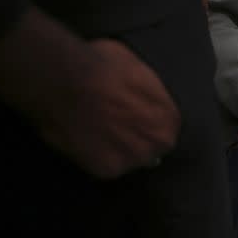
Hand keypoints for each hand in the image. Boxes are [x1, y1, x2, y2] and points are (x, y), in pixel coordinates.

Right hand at [41, 39, 181, 178]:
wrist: (68, 81)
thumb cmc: (102, 67)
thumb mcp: (138, 68)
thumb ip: (147, 89)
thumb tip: (140, 92)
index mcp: (169, 117)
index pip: (166, 127)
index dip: (147, 121)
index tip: (133, 116)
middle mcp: (157, 142)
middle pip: (151, 146)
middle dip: (136, 138)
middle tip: (114, 126)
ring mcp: (132, 159)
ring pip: (129, 159)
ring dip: (117, 149)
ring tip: (96, 133)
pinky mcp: (106, 170)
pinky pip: (105, 166)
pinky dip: (94, 156)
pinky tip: (84, 140)